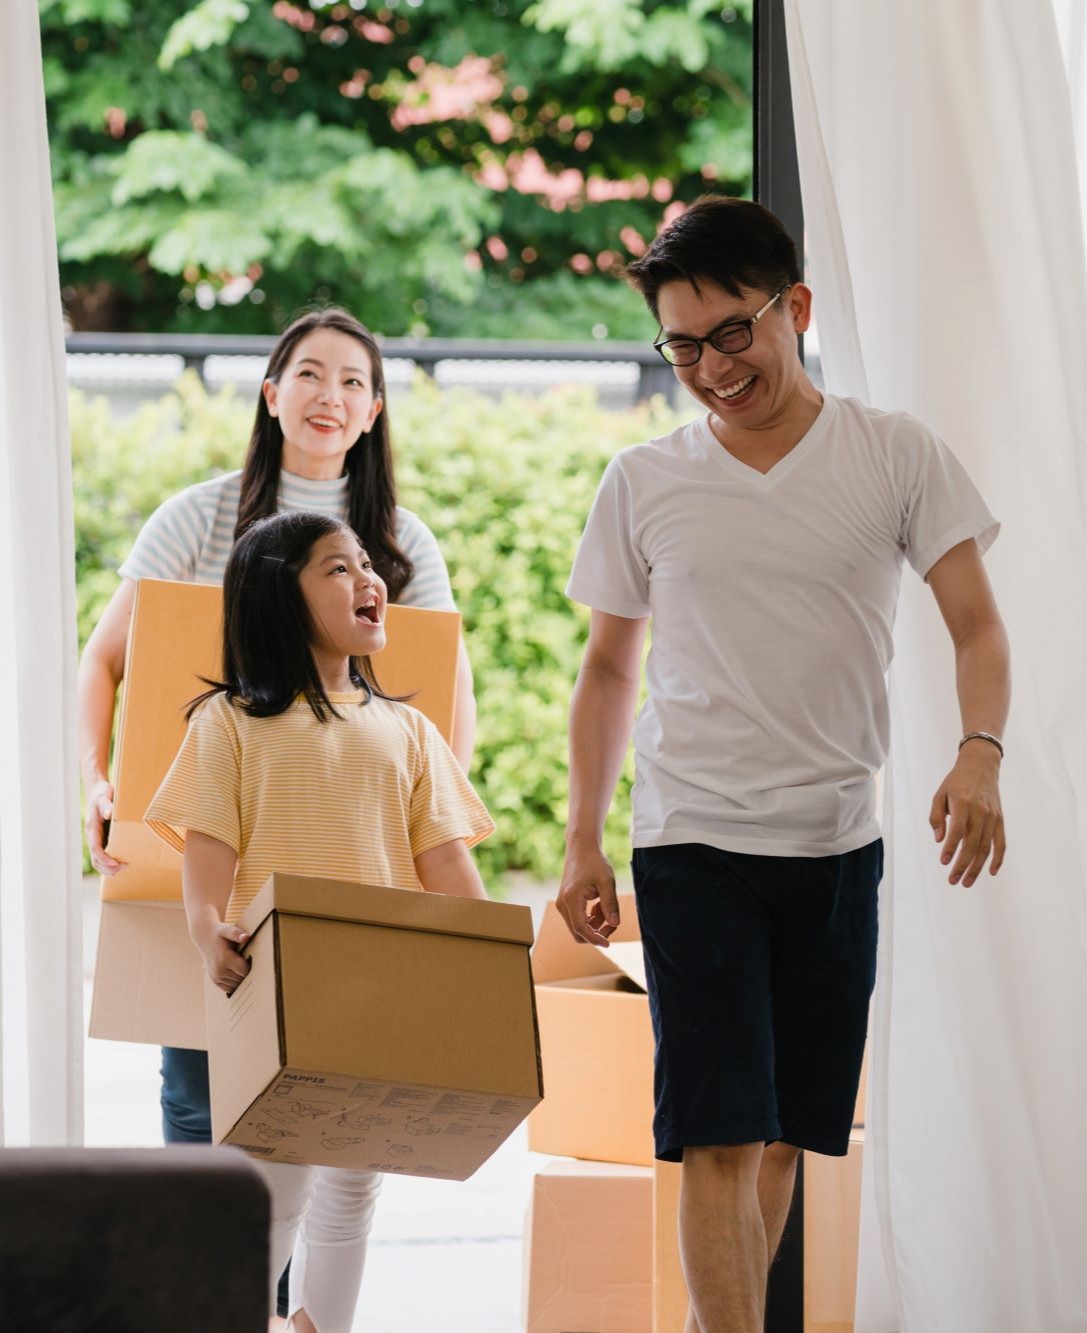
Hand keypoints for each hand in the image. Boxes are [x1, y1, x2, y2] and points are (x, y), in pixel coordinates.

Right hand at [84, 776, 121, 875]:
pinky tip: (121, 863)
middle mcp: (92, 835)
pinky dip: (109, 862)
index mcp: (92, 828)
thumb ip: (106, 805)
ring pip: (98, 859)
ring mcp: (95, 837)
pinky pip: (102, 853)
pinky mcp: (101, 837)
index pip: (95, 848)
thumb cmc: (102, 793)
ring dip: (108, 867)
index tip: (115, 864)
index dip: (104, 858)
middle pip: (96, 858)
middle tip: (123, 869)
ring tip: (122, 869)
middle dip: (107, 867)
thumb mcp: (104, 795)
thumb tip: (108, 814)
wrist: (97, 790)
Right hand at [196, 922, 250, 994]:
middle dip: (247, 972)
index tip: (251, 958)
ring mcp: (216, 977)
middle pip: (241, 979)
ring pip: (236, 985)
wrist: (204, 937)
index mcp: (224, 959)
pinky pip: (229, 988)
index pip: (244, 971)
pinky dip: (234, 983)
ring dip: (241, 978)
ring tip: (241, 966)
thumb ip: (237, 933)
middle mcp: (219, 970)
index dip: (250, 966)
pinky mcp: (214, 980)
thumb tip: (246, 937)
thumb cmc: (219, 933)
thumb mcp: (227, 930)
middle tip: (247, 961)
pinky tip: (236, 973)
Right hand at [557, 840, 620, 945]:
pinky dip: (591, 918)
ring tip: (607, 908)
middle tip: (613, 924)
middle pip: (577, 932)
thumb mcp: (607, 881)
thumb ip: (611, 903)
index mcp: (571, 899)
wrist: (581, 848)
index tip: (608, 944)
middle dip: (596, 933)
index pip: (581, 928)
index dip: (595, 938)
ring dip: (595, 925)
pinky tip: (600, 905)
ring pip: (578, 927)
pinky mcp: (566, 903)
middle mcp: (563, 904)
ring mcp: (562, 904)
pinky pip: (578, 919)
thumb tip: (615, 924)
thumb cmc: (594, 862)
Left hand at [929, 742, 1004, 885]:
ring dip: (977, 867)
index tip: (944, 862)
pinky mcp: (1000, 820)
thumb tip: (939, 840)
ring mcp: (992, 818)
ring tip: (966, 882)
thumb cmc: (956, 782)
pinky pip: (1001, 843)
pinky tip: (992, 872)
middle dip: (962, 865)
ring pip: (986, 848)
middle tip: (953, 880)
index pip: (958, 831)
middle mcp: (980, 812)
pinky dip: (998, 859)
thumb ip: (937, 817)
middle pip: (972, 844)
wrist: (981, 766)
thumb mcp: (940, 794)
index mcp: (963, 805)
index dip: (951, 848)